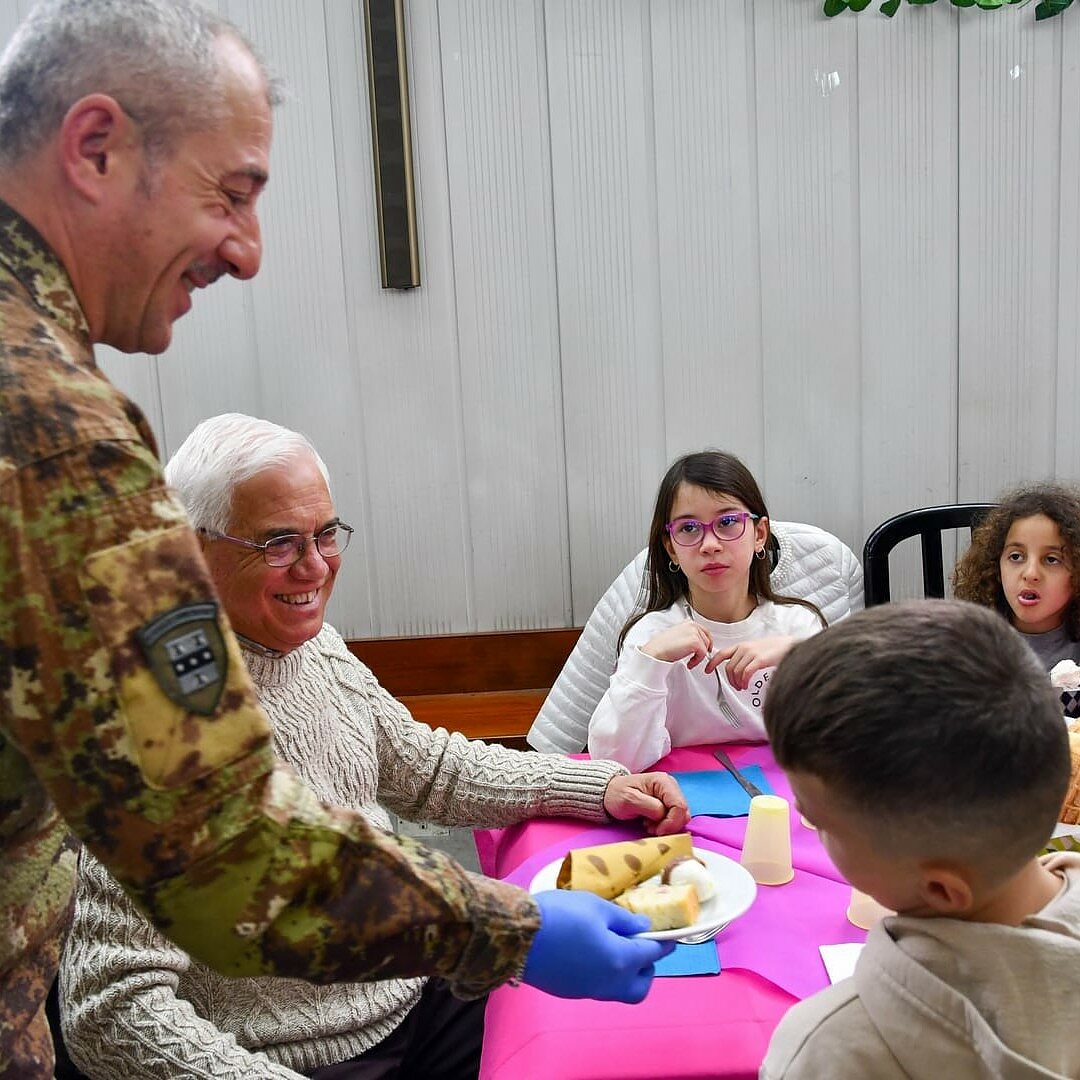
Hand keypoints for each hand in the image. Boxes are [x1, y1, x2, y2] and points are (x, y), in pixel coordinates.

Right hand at [521, 890, 674, 1002]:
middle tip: (641, 946)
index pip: (652, 954)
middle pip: (641, 986)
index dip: (664, 943)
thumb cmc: (561, 914)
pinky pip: (599, 988)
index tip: (671, 936)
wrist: (517, 936)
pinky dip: (606, 975)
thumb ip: (624, 920)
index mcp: (621, 960)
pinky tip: (594, 955)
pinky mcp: (570, 992)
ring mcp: (589, 990)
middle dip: (648, 968)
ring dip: (627, 975)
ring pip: (620, 991)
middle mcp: (609, 982)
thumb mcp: (596, 907)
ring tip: (617, 950)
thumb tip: (643, 929)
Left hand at [603, 773, 689, 835]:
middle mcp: (671, 786)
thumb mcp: (629, 800)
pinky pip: (674, 819)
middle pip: (683, 812)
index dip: (672, 822)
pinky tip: (650, 823)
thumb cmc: (617, 794)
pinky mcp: (668, 804)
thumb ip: (650, 807)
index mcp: (663, 781)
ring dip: (666, 826)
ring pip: (680, 817)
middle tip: (650, 828)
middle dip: (669, 825)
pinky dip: (664, 825)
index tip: (657, 831)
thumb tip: (663, 814)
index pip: (680, 806)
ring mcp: (670, 795)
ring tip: (648, 825)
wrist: (609, 793)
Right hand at [641, 620, 712, 666]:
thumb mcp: (678, 636)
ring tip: (690, 661)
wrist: (656, 651)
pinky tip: (689, 663)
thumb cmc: (662, 646)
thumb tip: (698, 643)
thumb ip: (689, 636)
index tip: (704, 650)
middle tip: (696, 658)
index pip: (705, 631)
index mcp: (688, 623)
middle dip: (703, 650)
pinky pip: (703, 653)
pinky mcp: (695, 641)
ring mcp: (694, 632)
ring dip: (699, 656)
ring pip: (706, 647)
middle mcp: (692, 625)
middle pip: (707, 639)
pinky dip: (697, 661)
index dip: (705, 643)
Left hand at [706, 635, 796, 689]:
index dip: (712, 662)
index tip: (707, 670)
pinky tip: (745, 685)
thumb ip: (745, 656)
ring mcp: (751, 653)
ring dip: (737, 682)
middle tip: (735, 686)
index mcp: (742, 646)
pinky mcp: (759, 660)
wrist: (790, 645)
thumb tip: (736, 668)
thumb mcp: (756, 649)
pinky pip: (745, 673)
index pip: (722, 653)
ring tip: (742, 686)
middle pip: (728, 667)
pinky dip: (743, 681)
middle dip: (730, 680)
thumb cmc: (775, 649)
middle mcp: (744, 648)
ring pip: (735, 671)